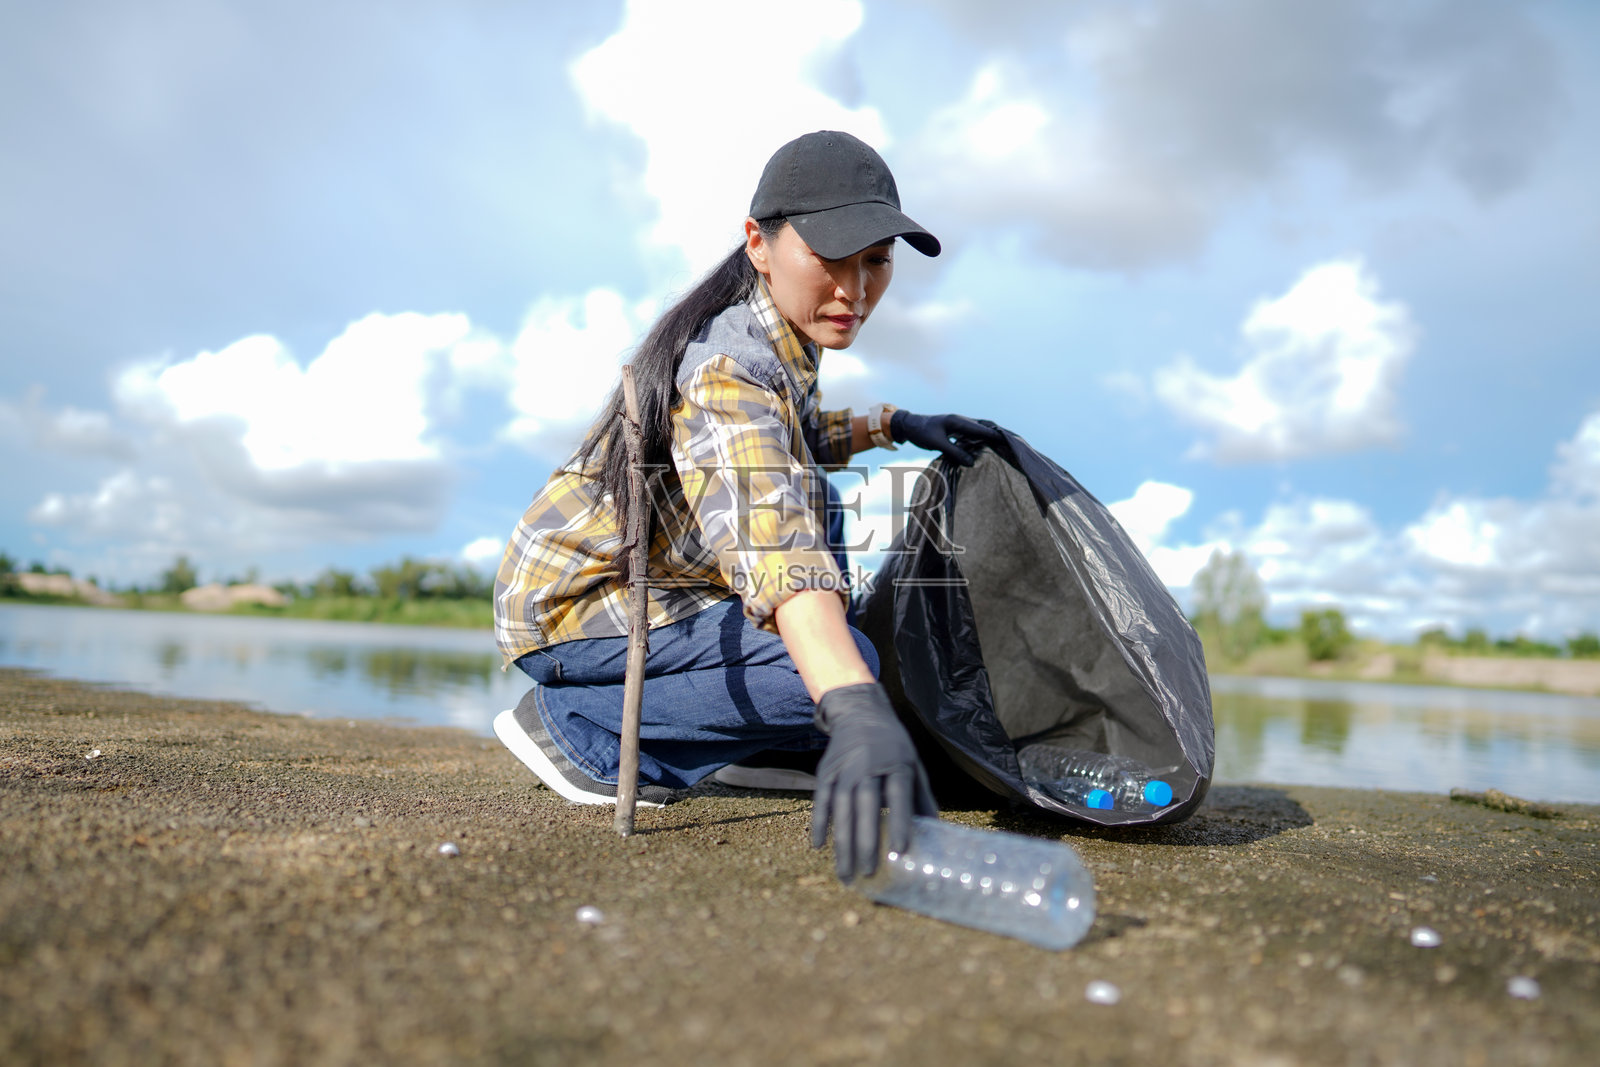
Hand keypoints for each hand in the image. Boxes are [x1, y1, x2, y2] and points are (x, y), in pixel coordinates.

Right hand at [809, 682, 937, 881]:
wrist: (860, 712)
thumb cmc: (893, 745)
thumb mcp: (913, 764)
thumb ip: (922, 797)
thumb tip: (935, 831)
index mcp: (896, 763)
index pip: (898, 795)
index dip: (900, 822)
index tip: (900, 851)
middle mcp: (867, 765)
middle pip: (865, 806)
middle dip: (866, 841)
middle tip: (868, 873)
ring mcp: (843, 768)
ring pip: (841, 808)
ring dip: (842, 842)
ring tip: (845, 873)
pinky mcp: (825, 771)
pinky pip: (821, 800)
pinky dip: (820, 823)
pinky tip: (819, 847)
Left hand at [889, 410, 1002, 465]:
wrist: (908, 425)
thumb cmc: (921, 433)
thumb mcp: (937, 443)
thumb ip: (954, 452)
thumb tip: (972, 462)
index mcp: (958, 421)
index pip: (981, 428)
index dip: (995, 435)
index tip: (1008, 442)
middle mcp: (961, 420)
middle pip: (984, 426)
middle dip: (997, 434)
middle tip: (1011, 444)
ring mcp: (958, 424)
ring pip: (979, 429)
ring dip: (990, 436)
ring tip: (1003, 446)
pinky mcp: (955, 429)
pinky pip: (972, 433)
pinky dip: (980, 439)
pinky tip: (985, 447)